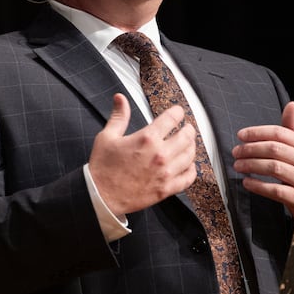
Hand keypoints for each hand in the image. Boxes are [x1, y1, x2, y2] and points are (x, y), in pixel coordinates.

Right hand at [88, 93, 197, 216]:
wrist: (101, 195)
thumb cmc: (103, 166)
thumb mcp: (107, 136)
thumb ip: (119, 116)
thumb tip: (120, 98)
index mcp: (147, 138)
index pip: (171, 119)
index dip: (177, 112)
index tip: (178, 111)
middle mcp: (160, 154)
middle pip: (186, 137)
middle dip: (188, 129)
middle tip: (187, 128)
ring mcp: (165, 173)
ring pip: (189, 156)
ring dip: (191, 147)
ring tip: (189, 144)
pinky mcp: (166, 189)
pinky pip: (188, 178)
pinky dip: (192, 170)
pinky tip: (189, 166)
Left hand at [232, 101, 293, 218]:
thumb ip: (293, 129)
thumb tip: (292, 104)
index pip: (279, 133)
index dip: (257, 132)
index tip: (241, 135)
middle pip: (273, 149)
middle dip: (250, 149)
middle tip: (236, 152)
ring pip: (273, 167)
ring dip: (251, 165)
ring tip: (238, 165)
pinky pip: (275, 190)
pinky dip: (258, 185)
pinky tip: (247, 182)